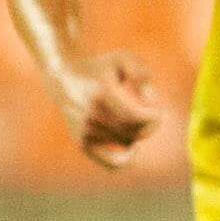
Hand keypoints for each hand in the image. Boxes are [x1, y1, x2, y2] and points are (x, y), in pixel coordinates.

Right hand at [64, 51, 161, 167]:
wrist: (64, 78)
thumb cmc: (100, 68)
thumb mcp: (122, 58)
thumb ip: (140, 72)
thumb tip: (146, 96)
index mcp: (103, 94)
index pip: (138, 118)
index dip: (154, 116)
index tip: (155, 108)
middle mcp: (92, 115)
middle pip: (135, 132)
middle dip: (148, 125)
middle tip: (148, 114)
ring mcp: (86, 131)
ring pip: (127, 143)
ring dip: (135, 133)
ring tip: (130, 118)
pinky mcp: (82, 143)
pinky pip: (113, 162)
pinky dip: (125, 158)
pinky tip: (131, 147)